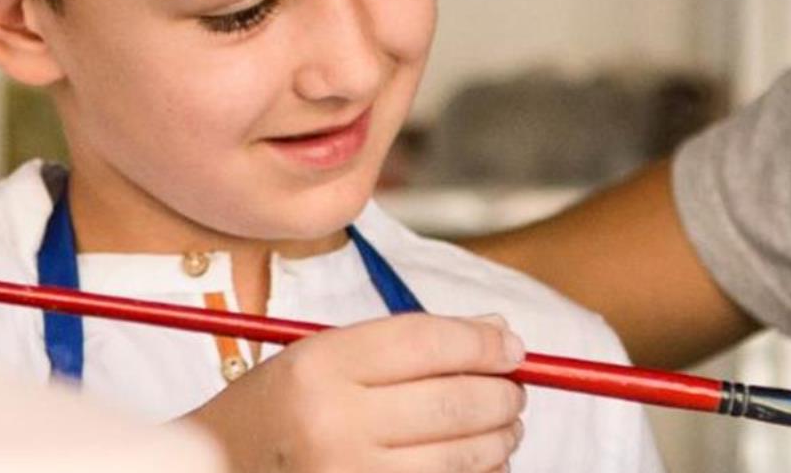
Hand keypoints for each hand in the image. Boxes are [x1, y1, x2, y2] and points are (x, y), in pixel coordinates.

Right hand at [183, 313, 527, 472]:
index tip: (512, 346)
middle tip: (514, 390)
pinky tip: (480, 463)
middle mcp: (332, 425)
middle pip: (455, 400)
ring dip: (499, 439)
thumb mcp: (320, 358)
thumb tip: (497, 331)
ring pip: (463, 456)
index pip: (428, 342)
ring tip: (503, 428)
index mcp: (317, 367)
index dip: (483, 343)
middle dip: (503, 393)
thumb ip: (406, 342)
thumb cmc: (275, 413)